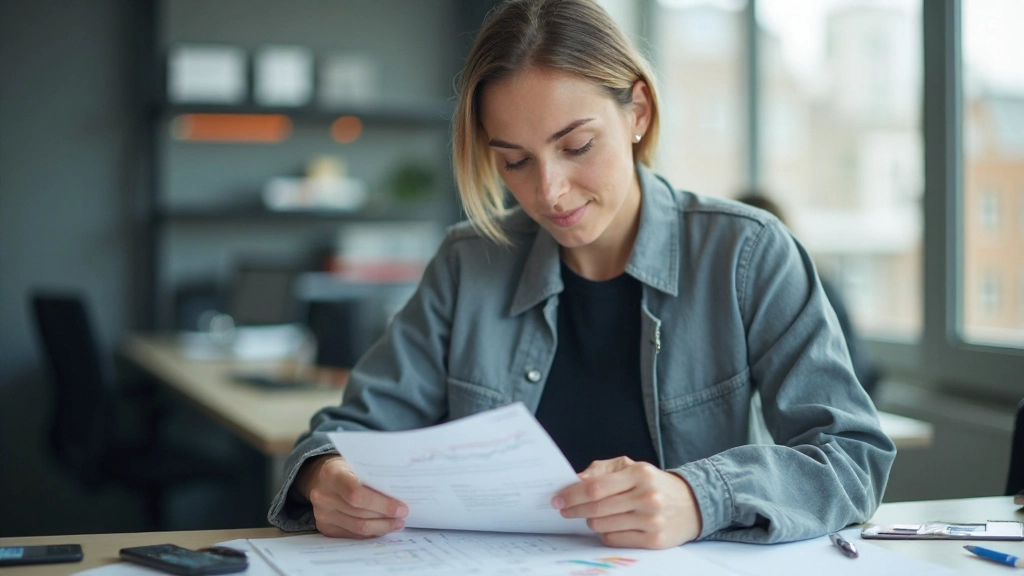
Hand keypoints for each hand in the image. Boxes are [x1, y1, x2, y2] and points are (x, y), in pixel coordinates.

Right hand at [296, 454, 408, 537]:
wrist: (320, 478)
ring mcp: (322, 514)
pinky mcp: (325, 527)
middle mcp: (323, 496)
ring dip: (381, 527)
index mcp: (332, 474)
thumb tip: (401, 492)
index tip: (401, 508)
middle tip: (402, 515)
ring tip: (396, 523)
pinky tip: (382, 527)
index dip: (381, 503)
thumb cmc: (345, 468)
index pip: (356, 493)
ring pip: (358, 528)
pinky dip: (370, 532)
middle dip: (385, 517)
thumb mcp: (356, 463)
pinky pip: (352, 534)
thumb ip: (372, 475)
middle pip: (360, 514)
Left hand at [552, 456, 701, 548]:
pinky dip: (606, 534)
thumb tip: (576, 479)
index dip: (572, 494)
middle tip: (563, 510)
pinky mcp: (655, 540)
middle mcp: (647, 496)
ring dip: (591, 522)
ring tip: (592, 516)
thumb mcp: (632, 467)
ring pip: (604, 526)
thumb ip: (602, 469)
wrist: (692, 504)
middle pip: (597, 509)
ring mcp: (652, 520)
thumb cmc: (654, 484)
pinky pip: (616, 540)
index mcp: (640, 474)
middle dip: (574, 510)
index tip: (558, 498)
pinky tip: (609, 526)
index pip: (596, 487)